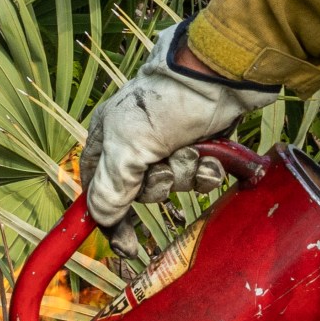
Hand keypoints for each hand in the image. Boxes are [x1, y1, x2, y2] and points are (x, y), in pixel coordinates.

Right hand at [78, 23, 277, 234]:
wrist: (221, 75)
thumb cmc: (166, 103)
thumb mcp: (129, 147)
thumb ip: (112, 188)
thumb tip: (103, 218)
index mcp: (109, 138)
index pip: (98, 189)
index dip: (110, 217)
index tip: (126, 245)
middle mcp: (137, 141)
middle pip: (141, 190)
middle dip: (160, 185)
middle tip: (166, 167)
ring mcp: (170, 142)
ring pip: (174, 183)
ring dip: (186, 175)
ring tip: (194, 152)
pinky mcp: (200, 143)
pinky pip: (199, 175)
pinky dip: (207, 170)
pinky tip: (213, 158)